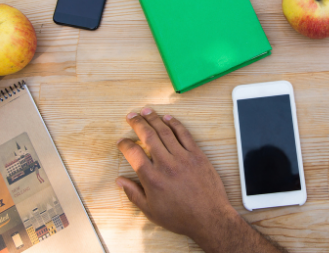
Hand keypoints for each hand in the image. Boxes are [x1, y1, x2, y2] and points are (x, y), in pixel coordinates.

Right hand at [116, 108, 234, 242]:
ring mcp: (183, 158)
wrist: (209, 218)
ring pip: (165, 131)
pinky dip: (175, 124)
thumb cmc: (181, 217)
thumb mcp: (151, 211)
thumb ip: (133, 194)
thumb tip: (120, 181)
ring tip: (146, 111)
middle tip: (130, 116)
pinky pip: (184, 134)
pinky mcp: (197, 155)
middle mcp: (166, 165)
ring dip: (154, 119)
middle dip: (137, 123)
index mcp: (152, 179)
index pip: (133, 153)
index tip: (121, 141)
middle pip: (148, 136)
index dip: (124, 144)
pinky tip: (168, 118)